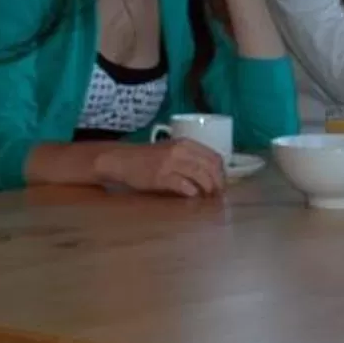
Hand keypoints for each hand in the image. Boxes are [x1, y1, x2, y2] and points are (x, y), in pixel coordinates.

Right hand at [96, 137, 226, 197]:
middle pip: (211, 167)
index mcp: (186, 143)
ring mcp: (170, 163)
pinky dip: (192, 192)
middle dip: (218, 183)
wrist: (121, 160)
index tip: (221, 185)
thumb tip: (212, 176)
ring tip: (208, 199)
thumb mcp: (172, 151)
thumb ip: (190, 158)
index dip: (222, 173)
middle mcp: (180, 150)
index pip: (214, 157)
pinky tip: (192, 197)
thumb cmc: (148, 158)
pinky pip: (184, 186)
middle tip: (217, 196)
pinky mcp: (161, 177)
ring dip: (208, 189)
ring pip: (200, 175)